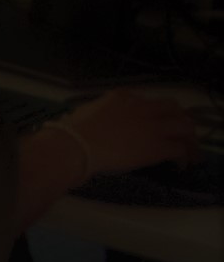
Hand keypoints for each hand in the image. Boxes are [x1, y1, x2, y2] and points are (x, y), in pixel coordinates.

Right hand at [57, 87, 208, 173]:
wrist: (77, 145)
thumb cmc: (72, 132)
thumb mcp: (87, 112)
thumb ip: (101, 113)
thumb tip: (99, 122)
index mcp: (123, 97)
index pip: (150, 101)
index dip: (157, 113)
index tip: (156, 123)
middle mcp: (143, 107)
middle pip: (174, 109)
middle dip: (180, 121)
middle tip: (180, 135)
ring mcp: (153, 126)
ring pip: (185, 127)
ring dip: (189, 139)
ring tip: (189, 152)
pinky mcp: (159, 146)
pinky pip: (180, 149)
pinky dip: (184, 156)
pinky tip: (181, 164)